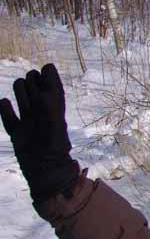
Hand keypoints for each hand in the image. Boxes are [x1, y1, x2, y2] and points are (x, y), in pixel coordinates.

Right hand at [0, 64, 78, 201]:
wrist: (45, 171)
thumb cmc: (53, 144)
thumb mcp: (53, 117)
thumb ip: (50, 95)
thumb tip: (47, 68)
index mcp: (55, 106)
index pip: (50, 82)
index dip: (46, 76)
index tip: (43, 77)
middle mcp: (42, 112)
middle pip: (33, 87)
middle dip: (30, 84)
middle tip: (32, 94)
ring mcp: (29, 122)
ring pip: (21, 98)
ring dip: (18, 92)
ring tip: (19, 96)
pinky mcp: (17, 133)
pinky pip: (8, 117)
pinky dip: (4, 109)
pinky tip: (3, 103)